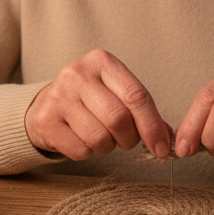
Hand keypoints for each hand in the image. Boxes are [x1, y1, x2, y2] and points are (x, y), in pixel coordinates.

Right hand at [25, 49, 172, 160]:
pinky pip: (80, 150)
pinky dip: (87, 153)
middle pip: (119, 118)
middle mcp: (77, 73)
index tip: (162, 147)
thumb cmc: (91, 100)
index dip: (152, 125)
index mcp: (102, 61)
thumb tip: (167, 139)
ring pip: (99, 137)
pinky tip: (81, 139)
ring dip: (108, 146)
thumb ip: (142, 111)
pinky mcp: (45, 120)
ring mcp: (58, 96)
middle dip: (130, 138)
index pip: (136, 96)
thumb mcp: (116, 93)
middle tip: (127, 141)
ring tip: (101, 137)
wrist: (48, 104)